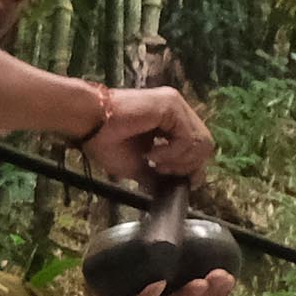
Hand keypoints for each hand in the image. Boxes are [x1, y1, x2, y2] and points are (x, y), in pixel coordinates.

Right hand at [82, 83, 212, 187]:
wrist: (88, 124)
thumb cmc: (106, 141)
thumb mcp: (139, 166)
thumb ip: (158, 175)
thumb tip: (172, 191)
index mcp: (172, 122)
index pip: (200, 146)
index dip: (193, 168)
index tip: (177, 181)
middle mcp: (178, 110)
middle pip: (206, 145)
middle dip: (188, 166)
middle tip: (162, 171)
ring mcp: (176, 105)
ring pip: (201, 142)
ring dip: (180, 161)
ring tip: (155, 163)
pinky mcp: (170, 105)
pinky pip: (187, 138)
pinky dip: (172, 153)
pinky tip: (152, 154)